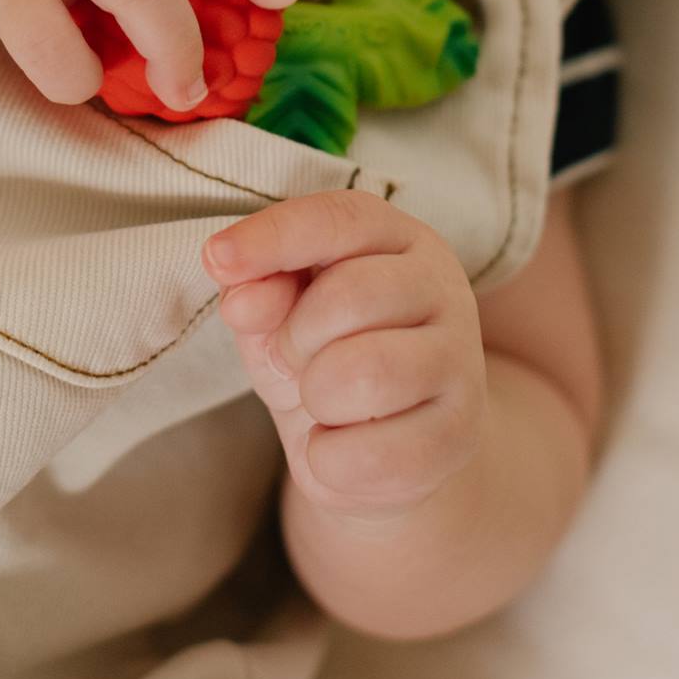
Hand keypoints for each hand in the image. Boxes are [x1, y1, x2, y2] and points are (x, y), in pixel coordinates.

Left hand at [202, 192, 486, 521]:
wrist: (380, 446)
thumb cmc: (324, 359)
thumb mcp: (277, 318)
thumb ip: (258, 294)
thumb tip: (244, 298)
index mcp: (397, 239)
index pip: (340, 219)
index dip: (275, 236)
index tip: (217, 258)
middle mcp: (442, 286)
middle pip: (351, 295)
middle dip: (295, 338)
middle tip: (294, 358)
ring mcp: (461, 360)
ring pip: (369, 372)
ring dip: (317, 397)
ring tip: (323, 401)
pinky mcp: (461, 433)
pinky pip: (376, 452)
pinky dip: (332, 459)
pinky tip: (341, 447)